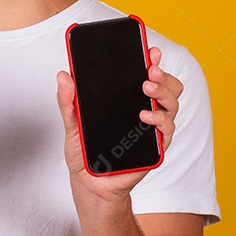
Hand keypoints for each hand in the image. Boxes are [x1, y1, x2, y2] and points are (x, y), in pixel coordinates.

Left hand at [56, 47, 183, 200]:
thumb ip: (68, 102)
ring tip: (147, 88)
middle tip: (149, 71)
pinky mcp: (154, 148)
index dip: (152, 61)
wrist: (90, 185)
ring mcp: (151, 130)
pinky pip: (167, 131)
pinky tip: (146, 116)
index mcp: (127, 102)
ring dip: (163, 93)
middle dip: (162, 75)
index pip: (146, 76)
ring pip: (172, 105)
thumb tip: (63, 76)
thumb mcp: (72, 125)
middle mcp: (145, 112)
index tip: (150, 50)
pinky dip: (160, 120)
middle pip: (167, 87)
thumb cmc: (85, 154)